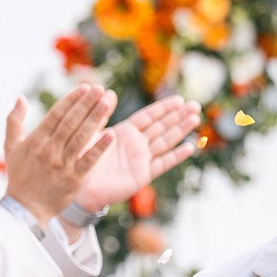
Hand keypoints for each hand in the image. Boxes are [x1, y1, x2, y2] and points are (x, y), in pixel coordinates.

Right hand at [3, 86, 115, 224]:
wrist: (25, 207)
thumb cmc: (19, 175)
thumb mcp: (11, 147)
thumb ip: (14, 121)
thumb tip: (20, 98)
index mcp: (36, 140)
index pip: (56, 115)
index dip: (71, 100)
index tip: (84, 88)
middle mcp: (49, 150)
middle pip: (71, 122)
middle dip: (86, 104)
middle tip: (99, 89)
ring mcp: (62, 164)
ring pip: (81, 137)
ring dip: (95, 119)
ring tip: (107, 103)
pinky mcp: (74, 179)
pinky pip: (89, 160)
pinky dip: (100, 148)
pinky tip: (112, 135)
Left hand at [73, 96, 200, 213]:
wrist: (80, 186)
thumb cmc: (82, 158)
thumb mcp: (91, 132)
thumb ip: (101, 113)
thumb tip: (108, 90)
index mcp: (126, 132)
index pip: (149, 116)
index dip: (164, 108)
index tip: (179, 99)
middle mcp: (137, 144)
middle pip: (162, 127)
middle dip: (178, 116)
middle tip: (195, 105)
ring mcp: (142, 159)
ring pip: (166, 141)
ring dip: (181, 130)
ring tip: (195, 119)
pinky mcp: (143, 174)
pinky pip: (163, 163)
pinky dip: (176, 156)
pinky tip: (189, 147)